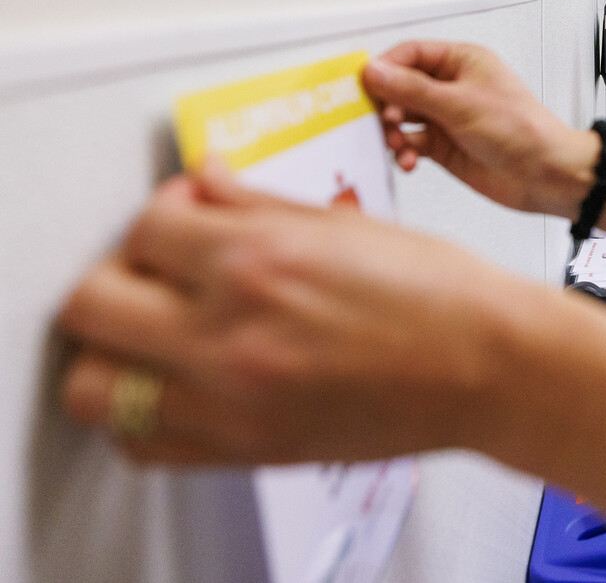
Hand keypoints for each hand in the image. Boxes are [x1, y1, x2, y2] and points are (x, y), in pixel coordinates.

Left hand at [57, 161, 519, 464]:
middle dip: (116, 277)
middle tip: (153, 273)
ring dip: (110, 350)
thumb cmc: (440, 296)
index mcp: (260, 262)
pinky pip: (142, 444)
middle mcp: (233, 334)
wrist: (487, 367)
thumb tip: (203, 183)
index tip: (185, 222)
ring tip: (150, 332)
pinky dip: (140, 413)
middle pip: (92, 304)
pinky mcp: (248, 448)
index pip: (145, 227)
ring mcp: (234, 400)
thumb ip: (255, 203)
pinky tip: (175, 384)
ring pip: (95, 386)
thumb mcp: (344, 225)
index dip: (162, 215)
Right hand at [363, 42, 595, 216]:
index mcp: (461, 61)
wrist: (546, 174)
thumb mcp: (461, 104)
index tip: (364, 85)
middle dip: (388, 105)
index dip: (385, 68)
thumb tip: (374, 71)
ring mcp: (447, 118)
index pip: (410, 54)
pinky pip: (412, 144)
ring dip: (394, 133)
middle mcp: (452, 87)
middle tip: (386, 121)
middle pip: (401, 87)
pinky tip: (409, 161)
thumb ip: (413, 89)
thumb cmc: (521, 130)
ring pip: (403, 118)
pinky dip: (405, 152)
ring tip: (399, 145)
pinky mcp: (444, 147)